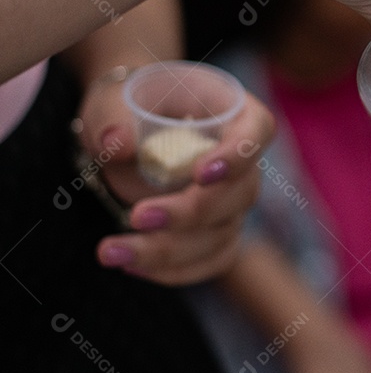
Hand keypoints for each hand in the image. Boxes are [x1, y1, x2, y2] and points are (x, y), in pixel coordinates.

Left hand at [76, 72, 274, 285]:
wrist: (125, 128)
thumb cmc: (127, 105)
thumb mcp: (112, 102)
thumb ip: (114, 119)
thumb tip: (116, 143)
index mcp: (231, 112)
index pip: (257, 131)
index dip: (238, 156)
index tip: (200, 174)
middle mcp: (242, 160)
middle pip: (241, 193)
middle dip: (190, 213)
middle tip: (138, 217)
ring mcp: (233, 199)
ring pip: (223, 233)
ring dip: (170, 251)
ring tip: (112, 251)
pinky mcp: (217, 230)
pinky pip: (214, 259)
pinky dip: (176, 270)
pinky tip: (132, 266)